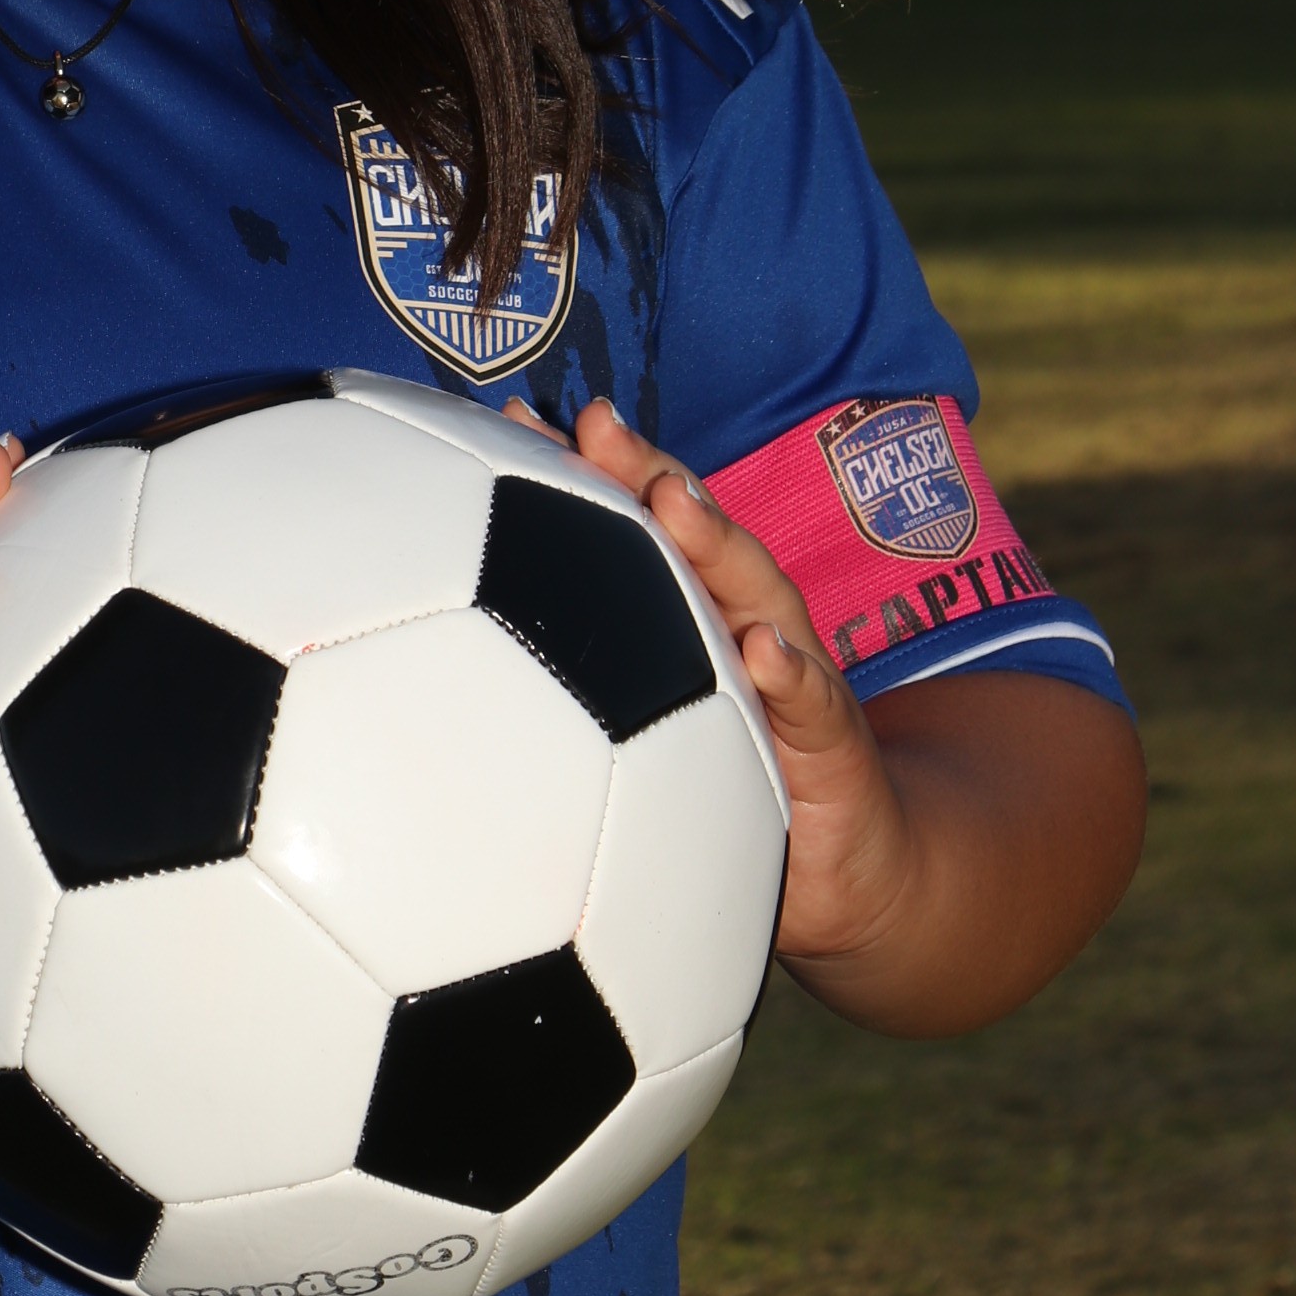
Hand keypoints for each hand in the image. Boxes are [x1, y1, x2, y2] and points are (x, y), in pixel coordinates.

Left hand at [510, 395, 1145, 1035]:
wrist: (850, 875)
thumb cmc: (729, 796)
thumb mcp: (642, 744)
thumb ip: (573, 696)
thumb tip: (445, 676)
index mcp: (692, 619)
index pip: (634, 528)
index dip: (580, 471)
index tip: (512, 420)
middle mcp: (744, 628)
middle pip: (695, 535)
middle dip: (646, 470)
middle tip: (594, 424)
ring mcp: (795, 678)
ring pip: (758, 596)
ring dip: (719, 543)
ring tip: (675, 499)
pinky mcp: (836, 746)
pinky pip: (817, 706)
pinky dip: (794, 676)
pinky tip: (765, 654)